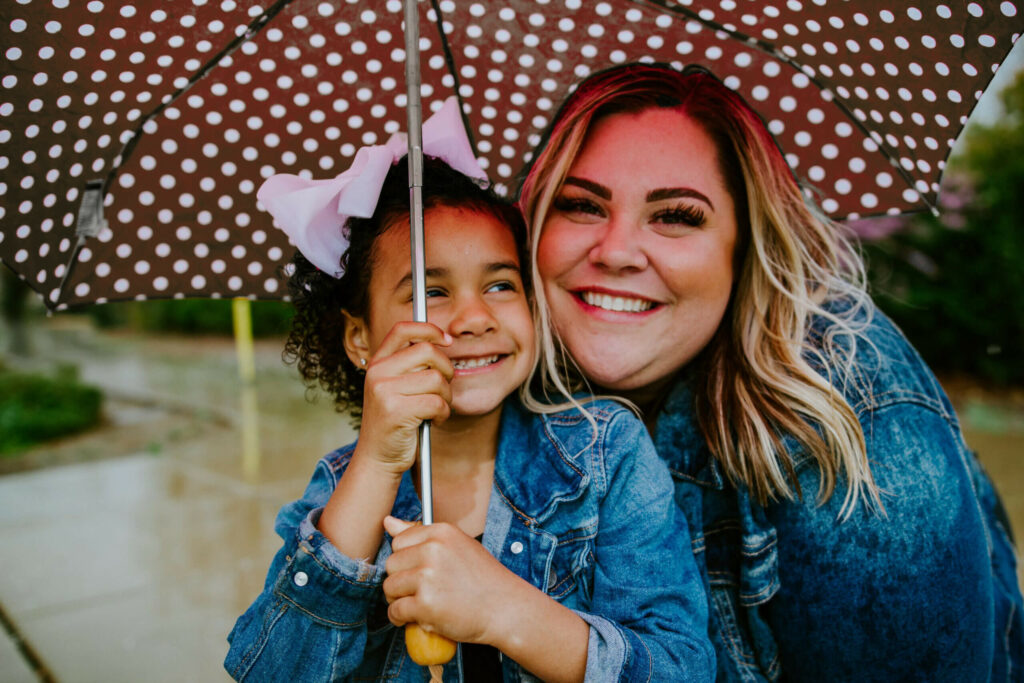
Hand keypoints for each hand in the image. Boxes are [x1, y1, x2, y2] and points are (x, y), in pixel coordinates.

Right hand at [355, 322, 453, 475]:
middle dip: (446, 369)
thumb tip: (442, 342)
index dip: (429, 329)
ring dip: (446, 396)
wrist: (377, 458)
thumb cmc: (395, 422)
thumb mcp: (395, 387)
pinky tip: (434, 420)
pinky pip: (437, 402)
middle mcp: (378, 373)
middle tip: (444, 386)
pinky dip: (443, 413)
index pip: (402, 329)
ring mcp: (384, 391)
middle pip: (427, 351)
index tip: (447, 340)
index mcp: (378, 363)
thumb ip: (410, 365)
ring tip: (437, 408)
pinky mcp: (396, 411)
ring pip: (436, 379)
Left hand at [382, 516, 524, 646]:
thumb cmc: (483, 579)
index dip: (406, 559)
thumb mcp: (456, 546)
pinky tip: (416, 618)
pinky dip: (400, 618)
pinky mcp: (425, 604)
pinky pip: (395, 611)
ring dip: (398, 599)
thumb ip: (421, 534)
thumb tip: (387, 521)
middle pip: (391, 564)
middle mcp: (433, 550)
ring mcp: (428, 577)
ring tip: (418, 604)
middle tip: (420, 591)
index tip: (419, 570)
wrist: (507, 609)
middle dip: (400, 580)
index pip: (399, 541)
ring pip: (389, 587)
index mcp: (441, 533)